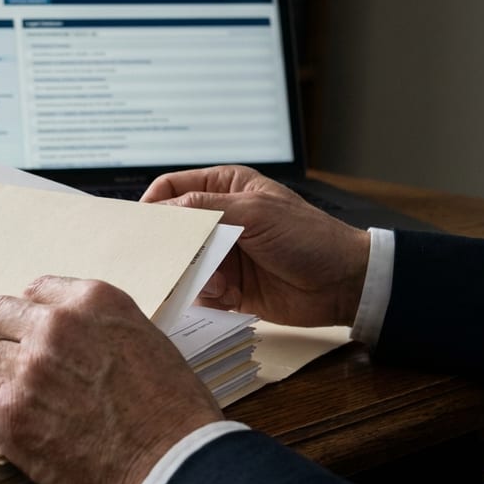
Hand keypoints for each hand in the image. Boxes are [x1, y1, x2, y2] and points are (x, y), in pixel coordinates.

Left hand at [0, 275, 222, 483]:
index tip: (7, 321)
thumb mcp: (148, 345)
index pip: (36, 291)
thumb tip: (79, 345)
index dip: (16, 310)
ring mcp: (29, 370)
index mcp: (94, 302)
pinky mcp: (9, 415)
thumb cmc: (174, 416)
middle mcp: (56, 327)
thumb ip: (104, 333)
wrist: (174, 467)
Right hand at [141, 165, 369, 326]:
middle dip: (173, 248)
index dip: (153, 205)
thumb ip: (206, 209)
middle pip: (171, 230)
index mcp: (224, 187)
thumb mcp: (255, 212)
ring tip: (219, 283)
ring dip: (194, 275)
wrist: (342, 284)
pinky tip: (229, 296)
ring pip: (181, 263)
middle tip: (177, 262)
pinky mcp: (226, 285)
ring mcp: (221, 253)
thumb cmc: (307, 238)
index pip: (171, 188)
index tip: (140, 227)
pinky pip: (196, 291)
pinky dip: (206, 295)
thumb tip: (162, 212)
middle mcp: (219, 218)